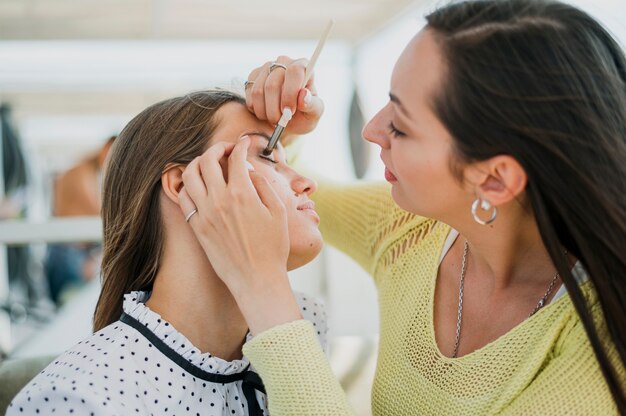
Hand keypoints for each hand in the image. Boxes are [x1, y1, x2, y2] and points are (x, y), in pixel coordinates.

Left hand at [179, 138, 302, 332]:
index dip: (241, 146)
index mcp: (242, 194)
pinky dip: (188, 185)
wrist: (257, 279)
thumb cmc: (273, 248)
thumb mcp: (278, 212)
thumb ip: (263, 185)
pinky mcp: (196, 227)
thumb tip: (249, 171)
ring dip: (199, 163)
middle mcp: (219, 200)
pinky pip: (183, 198)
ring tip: (209, 163)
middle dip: (218, 148)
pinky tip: (198, 185)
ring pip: (190, 175)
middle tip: (227, 150)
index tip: (245, 143)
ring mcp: (204, 213)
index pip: (236, 158)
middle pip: (208, 160)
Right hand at [245, 56, 324, 140]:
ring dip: (265, 111)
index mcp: (303, 66)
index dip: (290, 93)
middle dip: (275, 108)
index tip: (289, 112)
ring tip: (274, 119)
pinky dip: (256, 109)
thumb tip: (304, 95)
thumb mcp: (313, 114)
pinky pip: (249, 94)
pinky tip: (265, 112)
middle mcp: (284, 62)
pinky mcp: (253, 76)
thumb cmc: (303, 115)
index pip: (294, 71)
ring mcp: (266, 67)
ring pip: (259, 90)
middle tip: (279, 121)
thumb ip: (311, 105)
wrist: (287, 121)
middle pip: (273, 83)